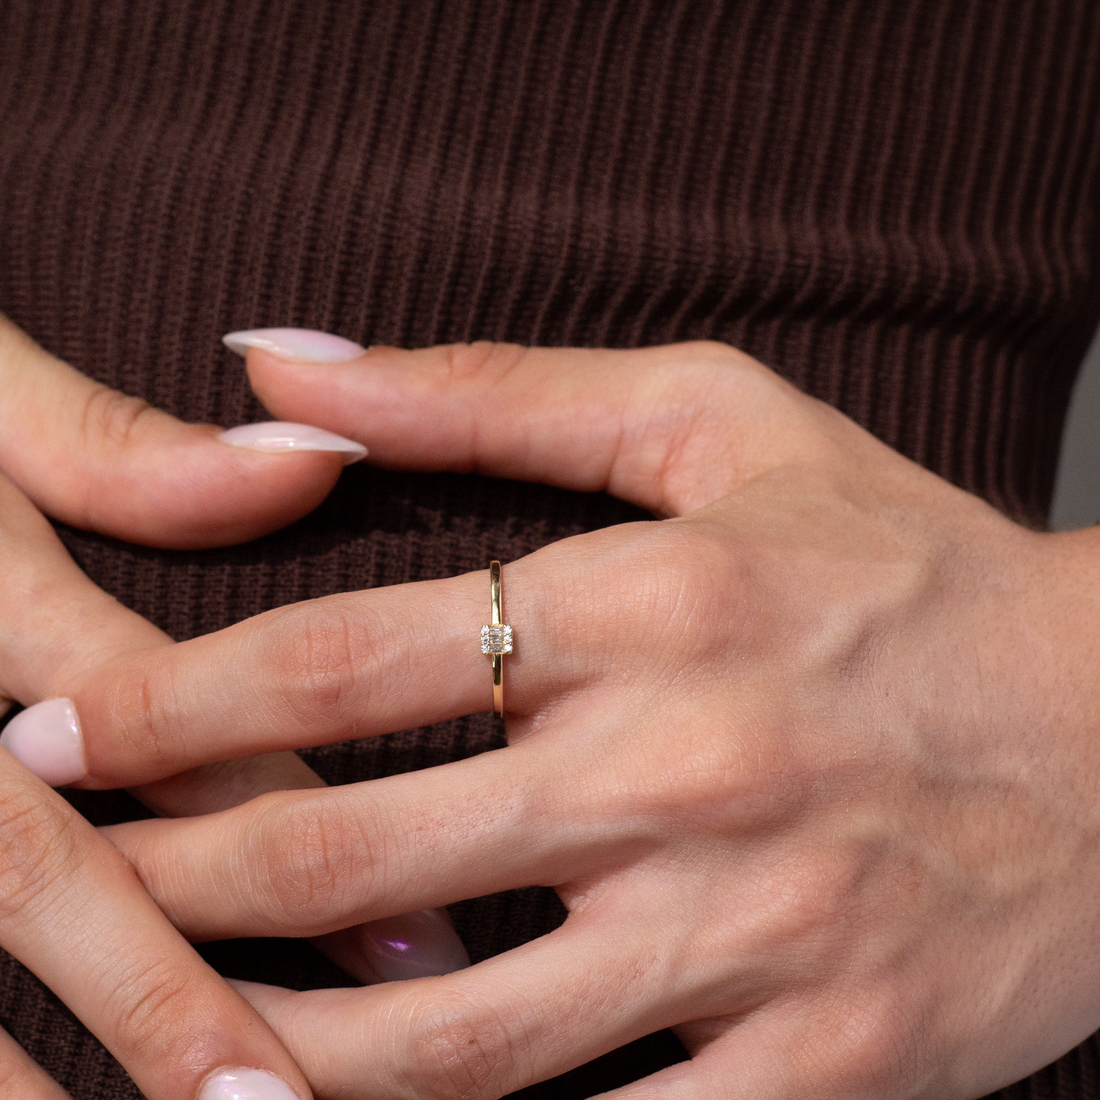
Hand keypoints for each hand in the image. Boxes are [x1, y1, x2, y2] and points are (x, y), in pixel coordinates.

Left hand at [69, 338, 1099, 1097]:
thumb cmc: (907, 563)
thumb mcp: (717, 422)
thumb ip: (489, 383)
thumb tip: (287, 360)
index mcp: (644, 605)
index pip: (336, 665)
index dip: (164, 706)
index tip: (59, 732)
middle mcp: (679, 772)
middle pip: (354, 862)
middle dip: (174, 887)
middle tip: (70, 886)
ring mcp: (749, 935)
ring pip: (447, 1045)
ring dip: (273, 1049)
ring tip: (173, 1029)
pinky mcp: (820, 1064)